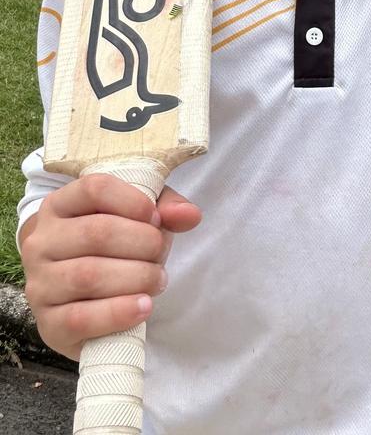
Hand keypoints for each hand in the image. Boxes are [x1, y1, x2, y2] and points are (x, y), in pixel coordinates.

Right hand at [20, 174, 200, 360]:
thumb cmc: (112, 248)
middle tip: (160, 254)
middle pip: (96, 232)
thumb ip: (165, 209)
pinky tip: (143, 306)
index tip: (156, 217)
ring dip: (136, 277)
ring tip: (157, 280)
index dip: (133, 200)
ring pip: (89, 275)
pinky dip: (119, 312)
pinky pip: (81, 318)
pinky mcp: (47, 324)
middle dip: (142, 243)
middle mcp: (41, 241)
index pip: (94, 188)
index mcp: (59, 205)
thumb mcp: (137, 218)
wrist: (80, 299)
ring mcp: (39, 284)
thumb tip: (189, 215)